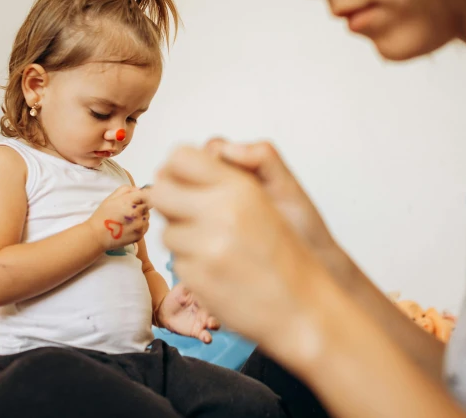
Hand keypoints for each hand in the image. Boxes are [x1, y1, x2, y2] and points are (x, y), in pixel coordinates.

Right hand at [87, 185, 149, 250]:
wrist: (97, 235)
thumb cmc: (103, 216)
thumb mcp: (111, 198)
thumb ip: (126, 190)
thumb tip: (139, 189)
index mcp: (129, 201)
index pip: (147, 194)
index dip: (143, 196)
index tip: (138, 199)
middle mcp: (136, 212)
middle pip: (148, 205)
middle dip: (141, 205)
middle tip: (129, 210)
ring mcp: (139, 224)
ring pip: (147, 215)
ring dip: (141, 216)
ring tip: (128, 219)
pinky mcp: (140, 234)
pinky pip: (146, 226)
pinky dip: (141, 225)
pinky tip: (130, 226)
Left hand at [150, 146, 324, 353]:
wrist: (304, 307)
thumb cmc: (286, 256)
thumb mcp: (263, 203)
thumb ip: (221, 182)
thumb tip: (167, 171)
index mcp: (240, 188)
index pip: (180, 158)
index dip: (176, 169)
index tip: (182, 182)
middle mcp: (221, 212)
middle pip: (162, 191)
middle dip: (170, 202)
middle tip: (187, 214)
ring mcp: (206, 247)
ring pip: (167, 232)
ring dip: (183, 238)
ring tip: (215, 249)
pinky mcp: (197, 278)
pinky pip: (177, 262)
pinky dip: (192, 266)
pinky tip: (219, 271)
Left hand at [155, 283, 219, 342]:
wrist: (165, 309)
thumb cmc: (176, 295)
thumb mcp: (184, 286)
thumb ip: (192, 281)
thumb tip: (199, 273)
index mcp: (207, 296)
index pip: (215, 295)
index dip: (218, 294)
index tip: (217, 292)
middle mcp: (208, 309)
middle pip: (218, 309)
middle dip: (220, 310)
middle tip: (216, 307)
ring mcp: (203, 321)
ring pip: (214, 323)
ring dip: (215, 324)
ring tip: (211, 324)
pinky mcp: (197, 331)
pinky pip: (205, 335)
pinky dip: (208, 338)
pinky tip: (207, 338)